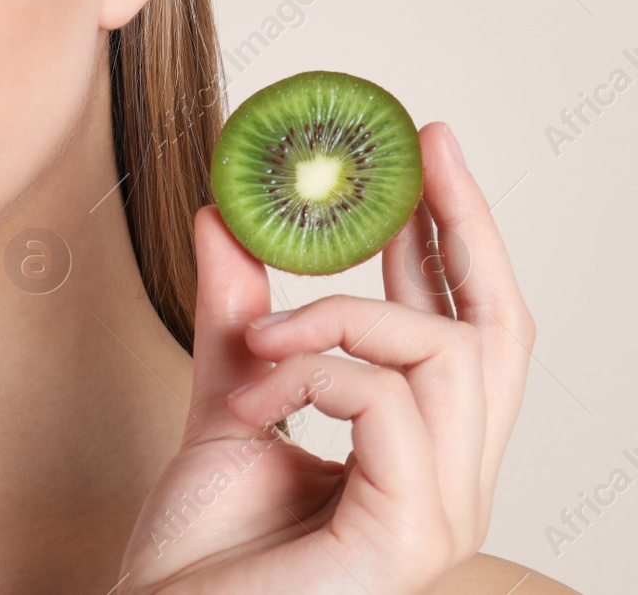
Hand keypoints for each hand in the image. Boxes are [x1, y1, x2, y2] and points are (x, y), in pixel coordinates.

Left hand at [120, 122, 534, 593]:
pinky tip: (260, 401)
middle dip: (463, 227)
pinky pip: (388, 402)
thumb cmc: (201, 549)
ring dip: (340, 317)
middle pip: (497, 332)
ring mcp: (442, 514)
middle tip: (421, 150)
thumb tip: (227, 217)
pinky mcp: (410, 533)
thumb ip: (238, 315)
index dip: (459, 237)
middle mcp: (453, 484)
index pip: (469, 330)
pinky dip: (315, 373)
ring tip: (263, 337)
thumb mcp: (227, 401)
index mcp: (420, 454)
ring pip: (442, 354)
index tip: (430, 152)